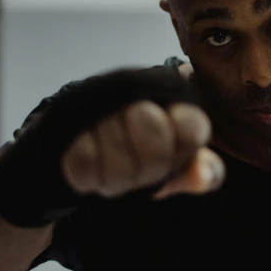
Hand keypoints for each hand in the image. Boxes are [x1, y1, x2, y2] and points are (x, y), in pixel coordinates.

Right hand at [62, 100, 223, 199]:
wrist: (80, 147)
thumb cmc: (140, 156)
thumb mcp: (176, 168)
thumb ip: (201, 172)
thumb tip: (203, 177)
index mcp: (173, 100)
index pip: (191, 127)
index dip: (181, 151)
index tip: (172, 157)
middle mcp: (138, 91)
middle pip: (155, 139)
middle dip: (148, 170)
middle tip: (140, 173)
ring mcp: (101, 102)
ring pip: (119, 157)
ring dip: (117, 179)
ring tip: (116, 171)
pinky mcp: (67, 116)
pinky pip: (84, 162)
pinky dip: (90, 177)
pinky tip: (94, 169)